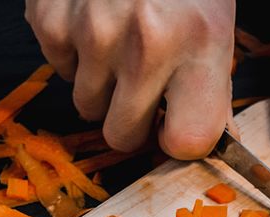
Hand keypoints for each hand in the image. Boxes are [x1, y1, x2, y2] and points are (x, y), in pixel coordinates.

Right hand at [25, 0, 235, 158]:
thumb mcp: (218, 24)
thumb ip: (211, 87)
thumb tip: (214, 146)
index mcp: (200, 43)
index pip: (186, 141)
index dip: (178, 139)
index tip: (175, 126)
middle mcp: (144, 41)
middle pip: (122, 137)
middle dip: (132, 121)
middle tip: (143, 88)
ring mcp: (91, 30)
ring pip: (86, 106)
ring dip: (101, 86)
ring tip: (120, 42)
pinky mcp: (51, 18)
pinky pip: (58, 70)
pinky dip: (75, 54)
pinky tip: (94, 19)